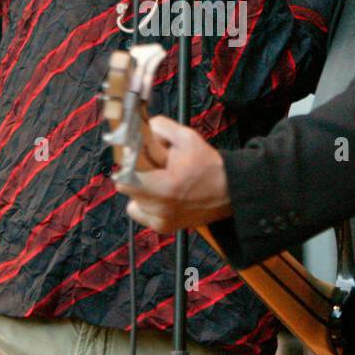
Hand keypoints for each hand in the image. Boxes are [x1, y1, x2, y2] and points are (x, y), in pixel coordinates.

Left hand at [113, 115, 233, 232]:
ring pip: (132, 197)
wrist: (229, 190)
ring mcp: (159, 219)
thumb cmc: (208, 164)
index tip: (137, 155)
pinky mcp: (162, 226)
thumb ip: (159, 127)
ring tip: (160, 179)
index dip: (129, 162)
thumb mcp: (186, 136)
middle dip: (134, 172)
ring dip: (140, 186)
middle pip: (126, 185)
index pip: (125, 175)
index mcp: (164, 186)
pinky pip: (140, 211)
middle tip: (150, 165)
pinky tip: (160, 194)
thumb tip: (140, 128)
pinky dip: (145, 202)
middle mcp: (159, 207)